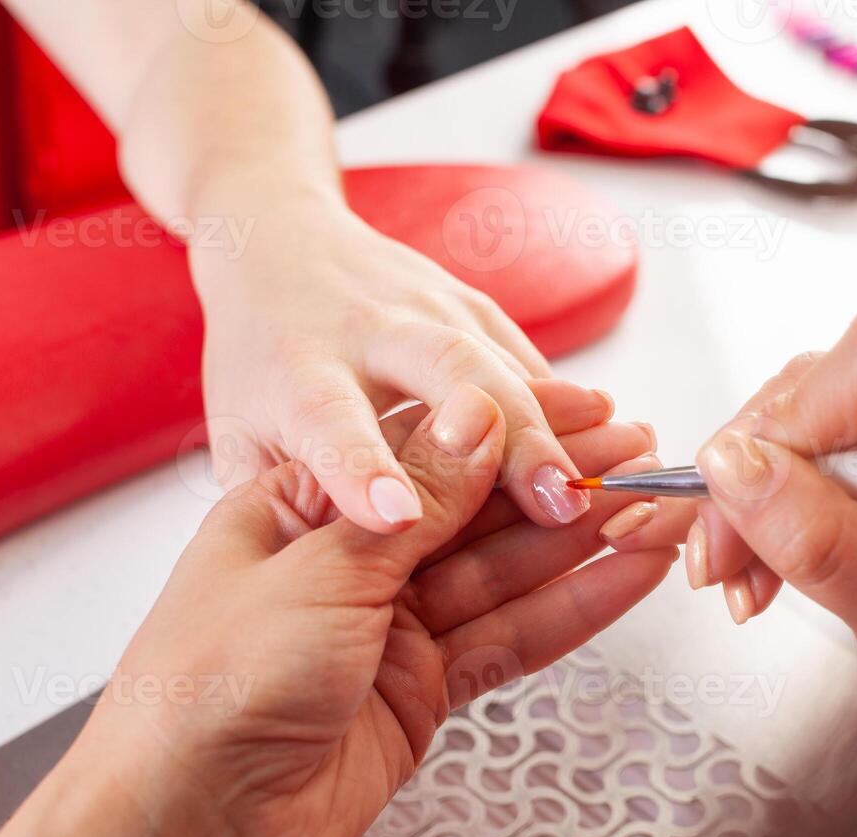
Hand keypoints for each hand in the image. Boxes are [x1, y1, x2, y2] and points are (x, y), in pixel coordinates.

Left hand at [0, 383, 670, 836]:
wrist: (186, 829)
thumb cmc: (209, 686)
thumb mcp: (320, 566)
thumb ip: (416, 498)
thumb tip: (478, 416)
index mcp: (304, 503)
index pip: (428, 447)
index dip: (513, 428)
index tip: (587, 412)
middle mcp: (350, 559)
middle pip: (475, 511)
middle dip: (561, 485)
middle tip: (644, 459)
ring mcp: (389, 627)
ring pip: (503, 574)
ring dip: (580, 546)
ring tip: (657, 512)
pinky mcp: (420, 691)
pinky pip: (507, 639)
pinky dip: (568, 610)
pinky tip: (622, 579)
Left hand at [194, 196, 594, 534]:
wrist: (281, 242)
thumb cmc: (262, 357)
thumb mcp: (237, 433)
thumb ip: (276, 497)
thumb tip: (317, 575)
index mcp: (296, 376)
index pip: (331, 425)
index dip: (363, 470)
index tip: (397, 516)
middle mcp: (367, 335)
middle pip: (446, 377)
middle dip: (507, 439)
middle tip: (555, 500)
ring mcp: (430, 313)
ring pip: (505, 367)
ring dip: (564, 425)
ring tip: (619, 475)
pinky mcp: (476, 308)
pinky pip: (532, 363)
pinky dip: (573, 406)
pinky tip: (609, 444)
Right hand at [597, 306, 856, 643]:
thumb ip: (818, 538)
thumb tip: (732, 467)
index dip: (800, 409)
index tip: (746, 479)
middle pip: (840, 383)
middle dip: (760, 464)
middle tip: (719, 544)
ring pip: (824, 423)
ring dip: (761, 495)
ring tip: (737, 572)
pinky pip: (833, 460)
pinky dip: (785, 511)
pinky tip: (762, 566)